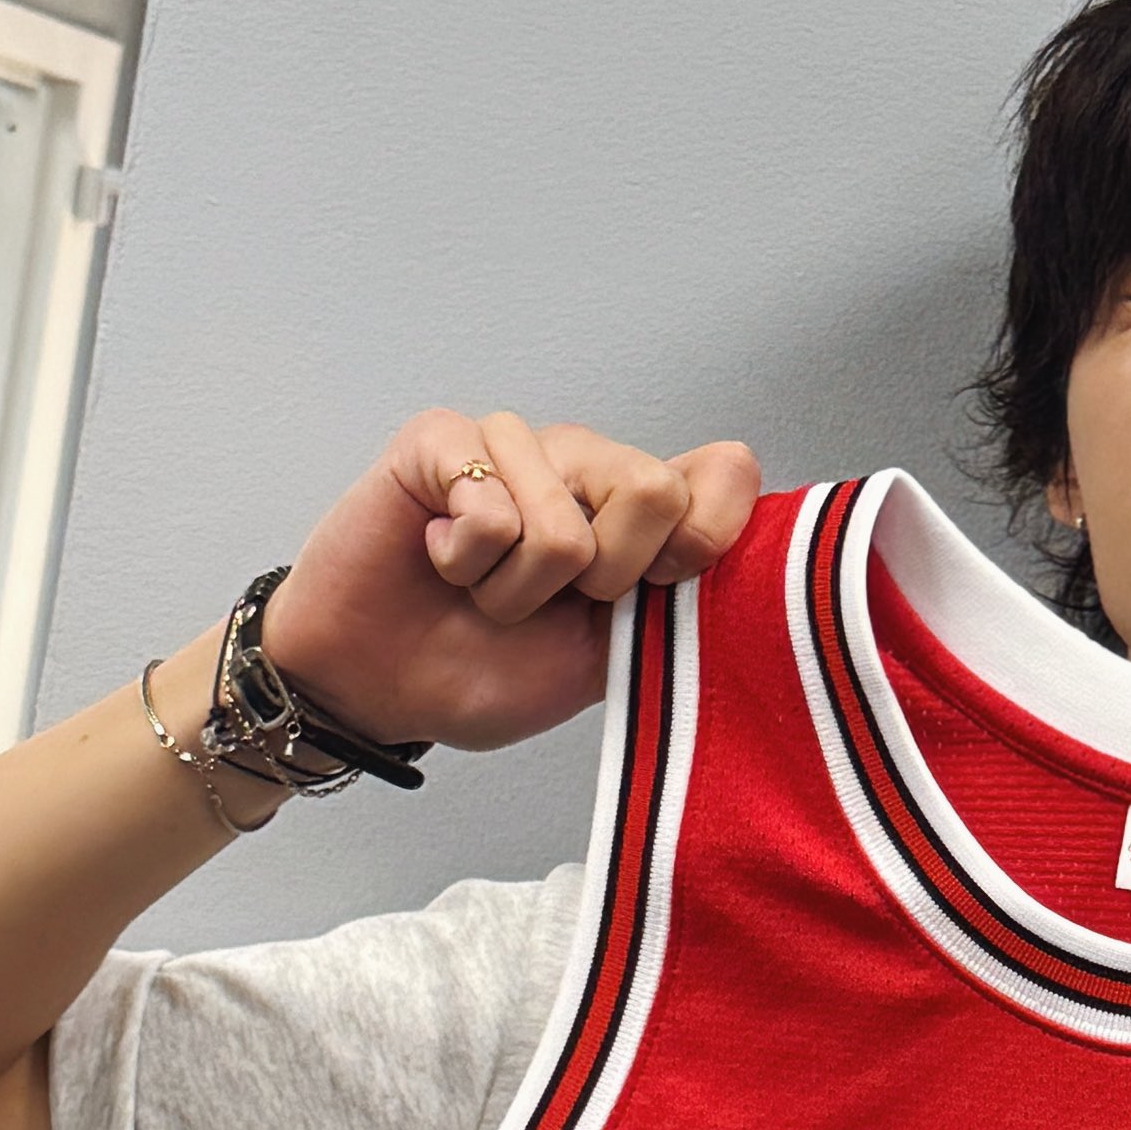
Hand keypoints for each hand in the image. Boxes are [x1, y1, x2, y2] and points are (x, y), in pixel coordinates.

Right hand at [258, 410, 760, 750]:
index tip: (655, 591)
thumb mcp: (608, 657)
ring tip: (482, 589)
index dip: (705, 540)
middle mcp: (586, 463)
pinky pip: (489, 505)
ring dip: (516, 588)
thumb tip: (751, 552)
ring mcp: (515, 443)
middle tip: (546, 601)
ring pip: (562, 520)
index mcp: (639, 511)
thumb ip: (678, 603)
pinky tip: (441, 558)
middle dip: (598, 579)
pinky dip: (465, 560)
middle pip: (653, 491)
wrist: (379, 690)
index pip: (725, 473)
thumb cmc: (487, 669)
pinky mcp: (442, 439)